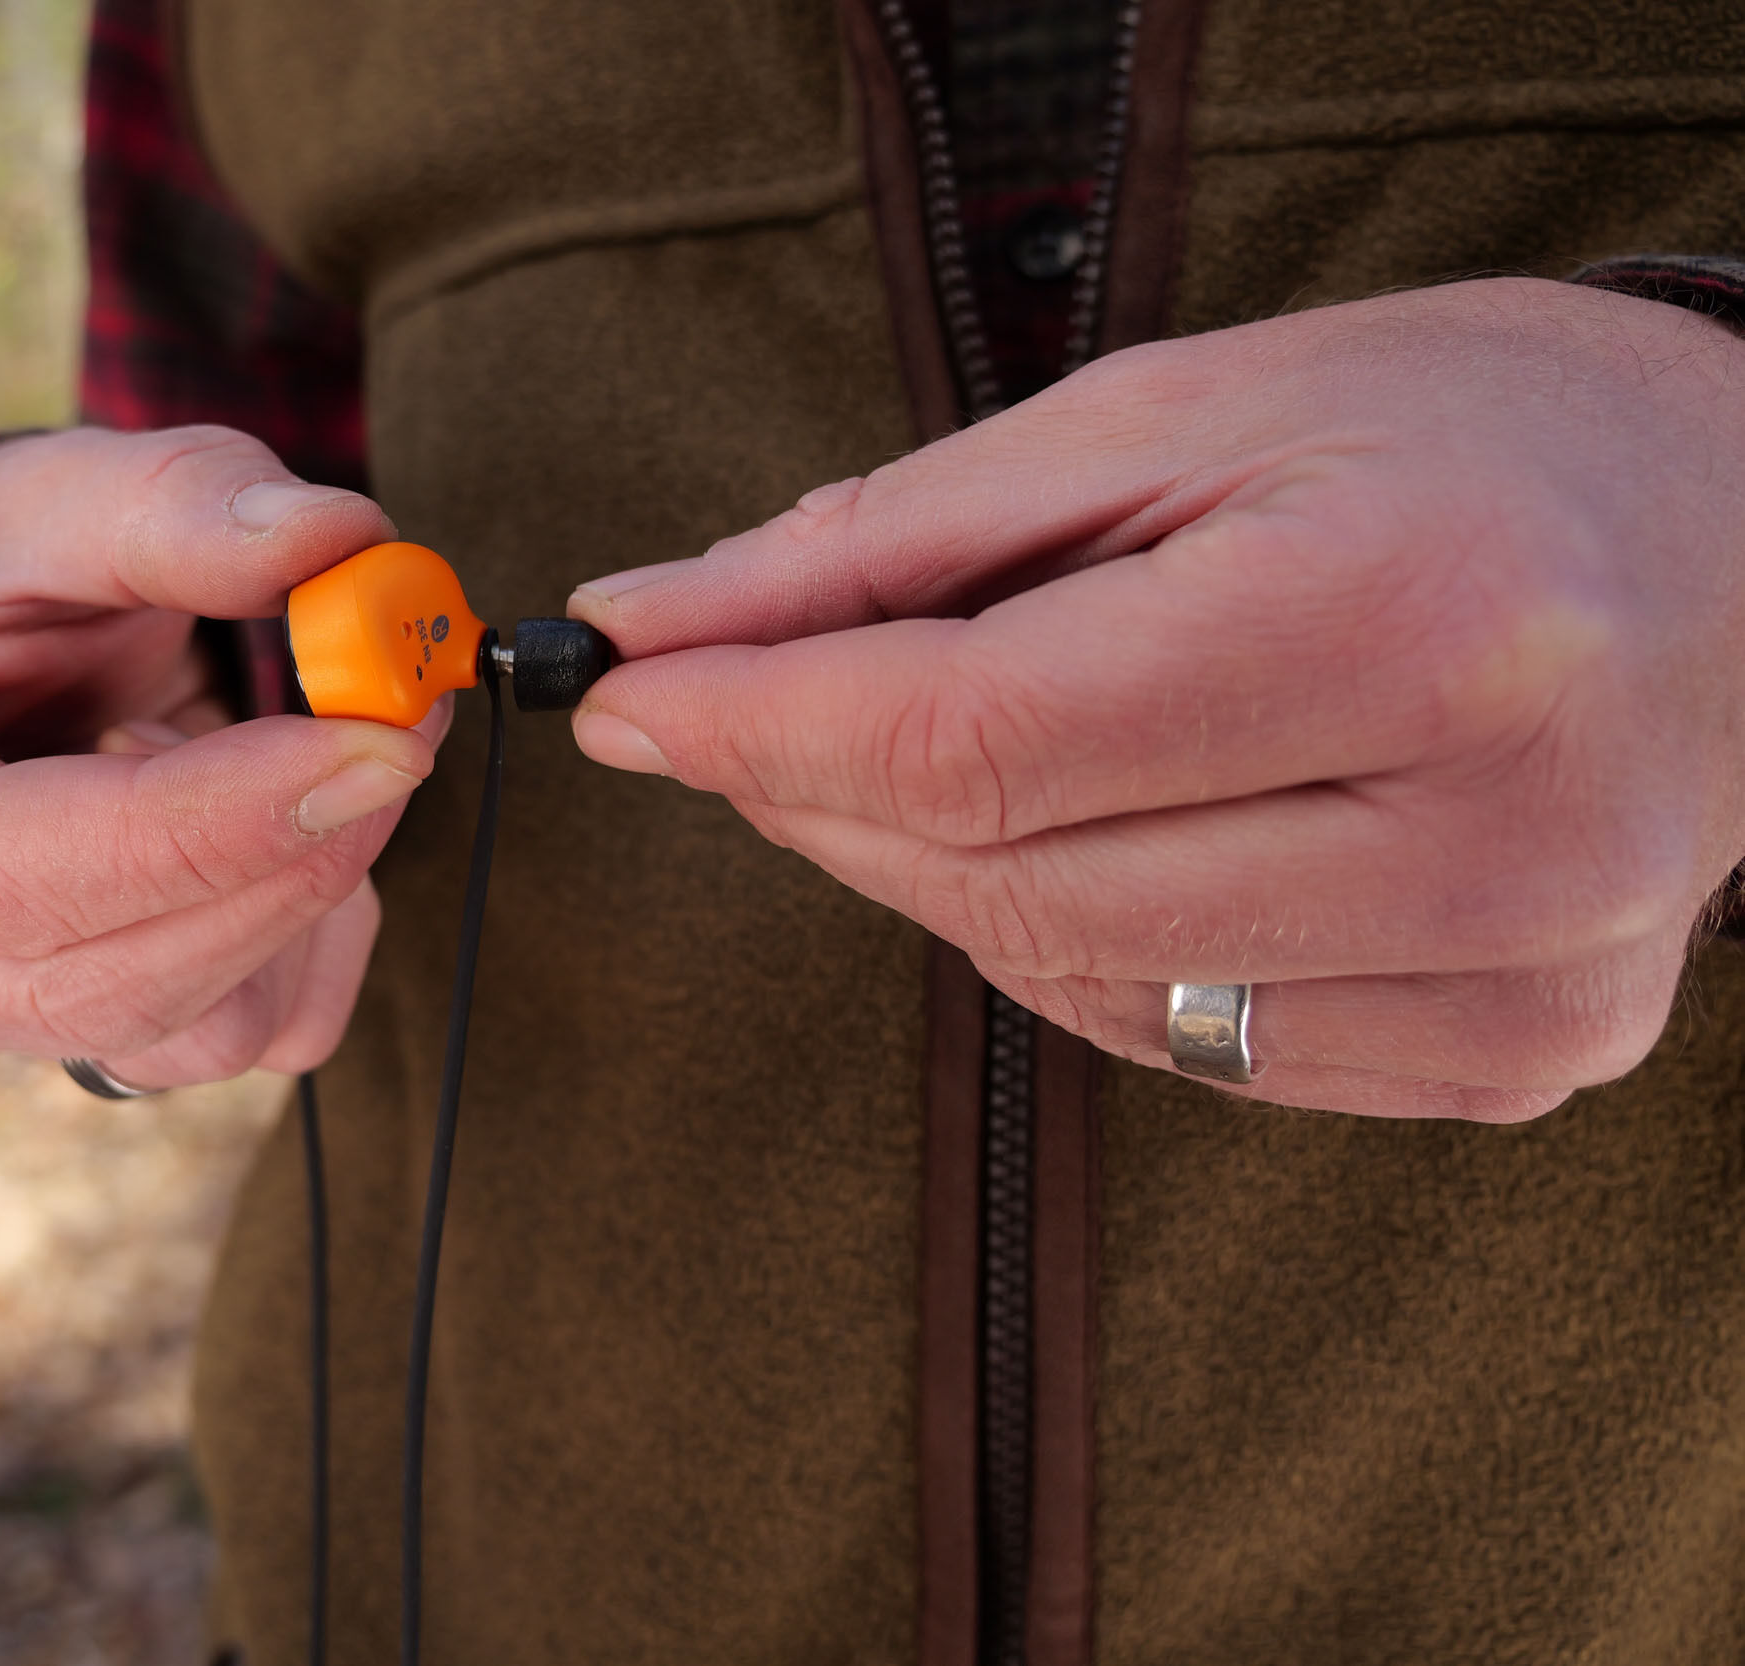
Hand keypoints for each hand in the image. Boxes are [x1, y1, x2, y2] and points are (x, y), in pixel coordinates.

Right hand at [0, 427, 445, 1085]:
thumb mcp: (56, 491)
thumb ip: (183, 500)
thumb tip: (334, 538)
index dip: (199, 824)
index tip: (368, 742)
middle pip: (91, 977)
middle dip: (282, 865)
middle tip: (404, 731)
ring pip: (176, 1031)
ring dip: (307, 902)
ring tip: (329, 751)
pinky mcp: (66, 1042)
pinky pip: (231, 1046)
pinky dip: (310, 947)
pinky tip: (297, 833)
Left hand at [568, 278, 1744, 1119]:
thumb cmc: (1464, 436)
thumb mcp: (1178, 415)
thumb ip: (900, 539)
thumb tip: (659, 626)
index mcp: (1413, 623)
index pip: (976, 737)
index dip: (753, 726)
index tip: (617, 693)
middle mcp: (1489, 836)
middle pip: (1000, 879)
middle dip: (814, 795)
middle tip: (732, 702)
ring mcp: (1514, 978)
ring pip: (1066, 981)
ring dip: (931, 867)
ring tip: (944, 733)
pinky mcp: (1511, 1057)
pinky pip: (1177, 1042)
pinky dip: (1070, 937)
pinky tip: (1100, 827)